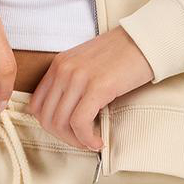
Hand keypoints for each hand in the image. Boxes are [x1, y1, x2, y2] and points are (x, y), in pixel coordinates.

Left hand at [27, 29, 152, 153]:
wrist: (146, 41)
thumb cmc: (123, 55)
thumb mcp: (87, 65)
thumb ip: (73, 84)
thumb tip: (68, 114)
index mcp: (59, 64)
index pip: (36, 104)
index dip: (50, 126)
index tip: (68, 132)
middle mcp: (64, 69)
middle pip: (47, 117)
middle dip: (64, 137)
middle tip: (81, 142)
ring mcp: (78, 77)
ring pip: (61, 123)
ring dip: (76, 140)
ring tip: (92, 142)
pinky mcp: (97, 87)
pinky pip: (80, 122)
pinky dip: (87, 138)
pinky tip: (98, 140)